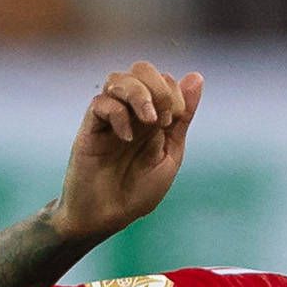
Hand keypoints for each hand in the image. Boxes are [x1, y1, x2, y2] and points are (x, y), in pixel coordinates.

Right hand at [53, 61, 200, 241]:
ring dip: (139, 94)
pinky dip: (119, 115)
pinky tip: (127, 138)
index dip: (175, 92)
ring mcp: (108, 118)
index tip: (173, 121)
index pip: (164, 78)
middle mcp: (130, 111)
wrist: (107, 217)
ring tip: (149, 121)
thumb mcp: (171, 154)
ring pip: (117, 78)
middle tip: (162, 119)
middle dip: (158, 87)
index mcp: (152, 115)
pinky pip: (100, 103)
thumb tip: (197, 76)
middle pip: (141, 68)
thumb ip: (182, 118)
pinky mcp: (89, 129)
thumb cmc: (138, 192)